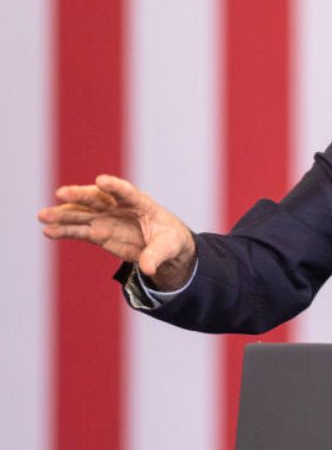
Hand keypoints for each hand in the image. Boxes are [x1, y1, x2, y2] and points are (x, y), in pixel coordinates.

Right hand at [37, 175, 196, 290]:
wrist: (162, 246)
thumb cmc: (169, 239)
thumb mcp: (169, 247)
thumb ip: (157, 255)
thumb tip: (148, 268)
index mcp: (141, 203)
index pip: (127, 192)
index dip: (115, 186)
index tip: (101, 180)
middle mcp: (118, 207)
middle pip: (97, 199)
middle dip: (80, 195)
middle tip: (61, 193)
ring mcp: (106, 219)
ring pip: (82, 214)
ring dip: (63, 214)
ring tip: (43, 215)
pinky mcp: (98, 233)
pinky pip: (78, 231)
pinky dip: (64, 231)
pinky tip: (48, 231)